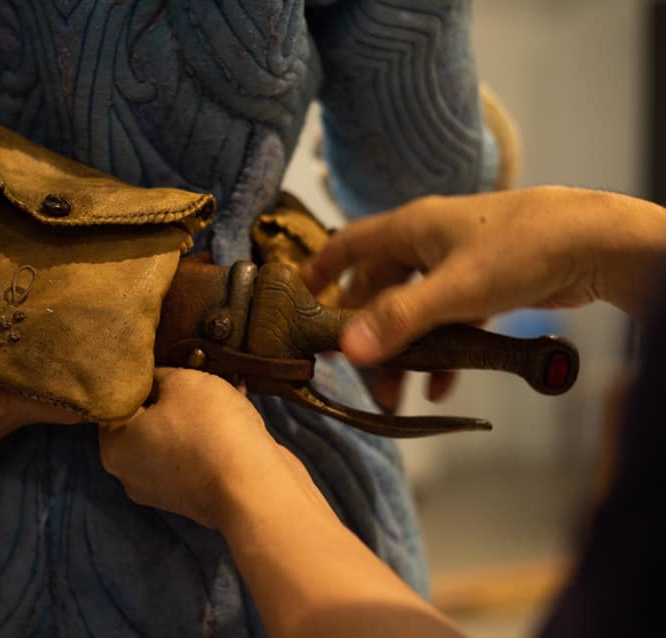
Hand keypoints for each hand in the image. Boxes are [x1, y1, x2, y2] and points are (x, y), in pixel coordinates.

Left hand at [99, 368, 312, 528]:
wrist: (256, 487)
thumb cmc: (209, 428)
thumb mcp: (183, 382)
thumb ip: (160, 374)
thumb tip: (155, 376)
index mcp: (113, 448)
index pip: (114, 403)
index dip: (138, 378)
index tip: (160, 360)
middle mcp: (131, 473)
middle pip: (145, 422)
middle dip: (170, 395)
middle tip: (192, 370)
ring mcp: (163, 489)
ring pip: (174, 437)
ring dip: (195, 413)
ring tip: (221, 385)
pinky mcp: (195, 495)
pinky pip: (195, 455)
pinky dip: (210, 434)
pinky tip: (235, 407)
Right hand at [300, 186, 665, 366]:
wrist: (596, 243)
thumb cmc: (523, 248)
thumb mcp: (455, 288)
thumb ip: (400, 319)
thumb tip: (348, 350)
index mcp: (412, 227)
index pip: (350, 243)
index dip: (322, 268)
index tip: (299, 296)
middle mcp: (430, 241)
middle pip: (380, 287)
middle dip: (368, 332)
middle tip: (357, 371)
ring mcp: (458, 263)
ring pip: (415, 309)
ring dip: (405, 350)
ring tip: (396, 393)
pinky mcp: (485, 284)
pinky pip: (448, 320)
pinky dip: (441, 350)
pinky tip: (441, 385)